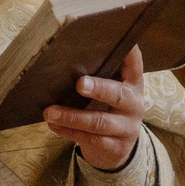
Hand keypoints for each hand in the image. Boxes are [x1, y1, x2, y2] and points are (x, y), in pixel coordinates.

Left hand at [46, 46, 146, 171]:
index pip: (134, 63)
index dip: (129, 52)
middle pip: (118, 95)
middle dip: (99, 89)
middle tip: (79, 84)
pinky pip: (89, 139)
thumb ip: (99, 75)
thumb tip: (65, 56)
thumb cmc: (108, 108)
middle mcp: (134, 104)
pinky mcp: (115, 147)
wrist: (118, 148)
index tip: (117, 37)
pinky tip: (53, 126)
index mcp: (133, 83)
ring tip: (50, 112)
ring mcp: (126, 128)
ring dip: (72, 117)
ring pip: (99, 122)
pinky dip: (68, 132)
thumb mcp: (111, 90)